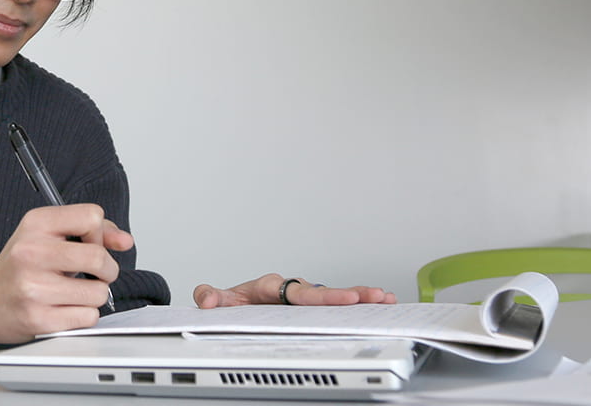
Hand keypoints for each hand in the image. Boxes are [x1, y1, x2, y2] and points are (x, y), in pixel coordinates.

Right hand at [0, 203, 131, 343]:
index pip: (92, 216)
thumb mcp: (46, 235)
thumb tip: (124, 240)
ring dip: (92, 296)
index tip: (87, 244)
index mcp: (35, 224)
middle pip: (99, 257)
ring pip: (98, 292)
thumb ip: (90, 232)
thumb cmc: (16, 268)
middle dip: (105, 270)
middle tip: (91, 274)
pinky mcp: (38, 318)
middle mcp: (31, 252)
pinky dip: (82, 315)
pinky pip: (87, 317)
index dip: (99, 233)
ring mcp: (33, 287)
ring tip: (71, 293)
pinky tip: (63, 308)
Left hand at [193, 273, 395, 307]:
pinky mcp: (309, 304)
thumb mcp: (218, 300)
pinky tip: (378, 303)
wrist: (235, 301)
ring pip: (332, 295)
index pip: (297, 292)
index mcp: (269, 286)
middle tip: (371, 296)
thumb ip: (211, 297)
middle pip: (321, 292)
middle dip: (346, 294)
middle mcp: (289, 288)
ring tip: (384, 298)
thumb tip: (207, 298)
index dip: (319, 296)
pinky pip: (335, 302)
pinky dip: (356, 302)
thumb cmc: (232, 301)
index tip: (340, 298)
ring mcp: (301, 296)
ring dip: (359, 296)